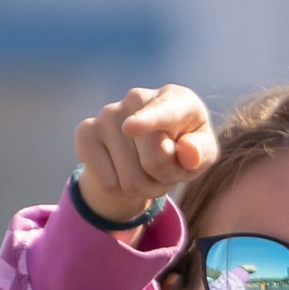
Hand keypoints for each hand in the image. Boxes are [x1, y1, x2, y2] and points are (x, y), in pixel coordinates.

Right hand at [75, 86, 217, 223]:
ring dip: (145, 188)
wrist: (145, 150)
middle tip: (167, 170)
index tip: (131, 127)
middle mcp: (137, 98)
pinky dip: (121, 191)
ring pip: (130, 180)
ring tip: (147, 171)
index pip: (163, 112)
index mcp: (175, 98)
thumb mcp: (203, 153)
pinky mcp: (86, 131)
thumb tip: (188, 153)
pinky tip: (125, 172)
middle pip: (154, 161)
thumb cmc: (183, 148)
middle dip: (165, 178)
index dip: (148, 121)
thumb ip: (202, 152)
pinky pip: (107, 183)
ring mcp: (108, 113)